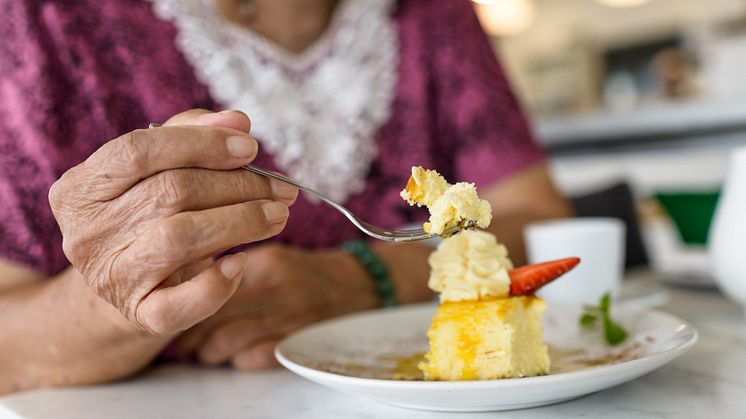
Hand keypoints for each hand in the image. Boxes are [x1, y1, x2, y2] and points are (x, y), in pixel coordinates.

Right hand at [49, 109, 298, 334]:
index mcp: (81, 187)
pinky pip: (180, 304)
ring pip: (180, 238)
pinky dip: (217, 284)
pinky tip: (241, 263)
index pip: (139, 151)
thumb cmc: (149, 215)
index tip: (250, 147)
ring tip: (278, 215)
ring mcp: (109, 276)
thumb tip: (238, 122)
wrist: (128, 285)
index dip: (200, 143)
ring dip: (241, 222)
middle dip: (238, 185)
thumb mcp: (158, 170)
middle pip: (171, 192)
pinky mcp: (138, 314)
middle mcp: (86, 232)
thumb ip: (192, 136)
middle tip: (280, 188)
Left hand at [177, 244, 378, 368]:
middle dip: (189, 328)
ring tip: (201, 348)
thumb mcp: (272, 257)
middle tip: (180, 334)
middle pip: (212, 313)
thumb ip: (232, 266)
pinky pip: (250, 359)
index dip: (186, 296)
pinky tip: (231, 356)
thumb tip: (187, 282)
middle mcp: (275, 290)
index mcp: (266, 264)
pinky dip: (234, 360)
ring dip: (206, 349)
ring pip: (224, 341)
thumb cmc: (306, 275)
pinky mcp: (296, 346)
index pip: (209, 280)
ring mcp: (286, 320)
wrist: (359, 289)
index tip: (175, 304)